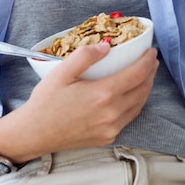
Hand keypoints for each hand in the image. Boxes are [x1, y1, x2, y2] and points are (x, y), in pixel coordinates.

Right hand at [0, 42, 158, 161]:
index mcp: (103, 95)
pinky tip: (131, 96)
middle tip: (151, 61)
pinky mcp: (107, 137)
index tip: (151, 52)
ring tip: (145, 76)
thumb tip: (106, 47)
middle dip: (150, 73)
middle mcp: (111, 113)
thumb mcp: (61, 72)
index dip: (148, 61)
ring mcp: (111, 128)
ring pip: (139, 105)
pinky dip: (135, 104)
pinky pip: (129, 118)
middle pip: (142, 90)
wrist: (33, 133)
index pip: (137, 74)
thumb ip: (85, 56)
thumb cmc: (45, 102)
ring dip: (145, 89)